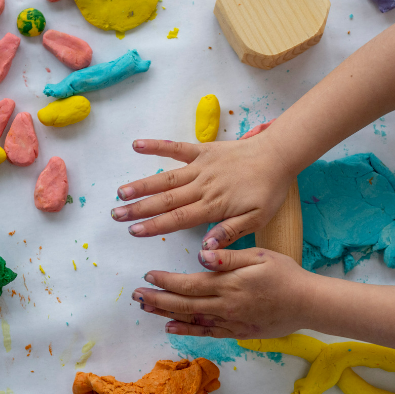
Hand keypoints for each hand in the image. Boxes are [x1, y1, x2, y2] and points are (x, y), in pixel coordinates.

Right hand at [112, 134, 292, 248]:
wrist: (278, 156)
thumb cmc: (268, 190)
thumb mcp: (257, 219)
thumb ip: (229, 232)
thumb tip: (205, 247)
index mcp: (213, 206)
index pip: (177, 218)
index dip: (154, 225)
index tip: (134, 231)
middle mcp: (202, 186)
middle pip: (165, 199)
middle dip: (139, 208)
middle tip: (116, 215)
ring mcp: (200, 167)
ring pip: (165, 177)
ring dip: (142, 185)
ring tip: (120, 192)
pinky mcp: (203, 150)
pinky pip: (176, 148)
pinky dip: (156, 146)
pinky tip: (137, 146)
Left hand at [132, 247, 315, 338]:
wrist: (308, 304)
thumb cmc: (285, 274)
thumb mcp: (260, 256)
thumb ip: (229, 256)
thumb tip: (202, 254)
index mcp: (228, 284)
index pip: (188, 283)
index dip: (165, 281)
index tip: (148, 276)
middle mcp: (224, 305)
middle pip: (182, 304)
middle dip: (156, 299)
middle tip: (136, 296)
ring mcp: (230, 321)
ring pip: (190, 319)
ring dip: (165, 314)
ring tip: (146, 310)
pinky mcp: (237, 332)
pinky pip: (207, 333)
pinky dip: (187, 331)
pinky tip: (171, 328)